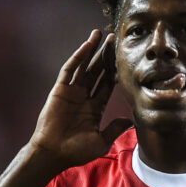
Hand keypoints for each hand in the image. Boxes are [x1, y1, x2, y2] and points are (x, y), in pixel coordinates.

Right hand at [29, 29, 132, 169]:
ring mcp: (72, 91)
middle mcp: (84, 97)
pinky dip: (79, 56)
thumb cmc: (76, 151)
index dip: (115, 71)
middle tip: (115, 40)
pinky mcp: (60, 89)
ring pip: (84, 66)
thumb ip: (115, 128)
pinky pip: (70, 69)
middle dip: (106, 56)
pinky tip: (87, 45)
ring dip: (92, 50)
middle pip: (98, 71)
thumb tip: (130, 121)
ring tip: (100, 33)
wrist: (54, 153)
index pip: (108, 85)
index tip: (124, 58)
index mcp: (95, 108)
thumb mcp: (101, 141)